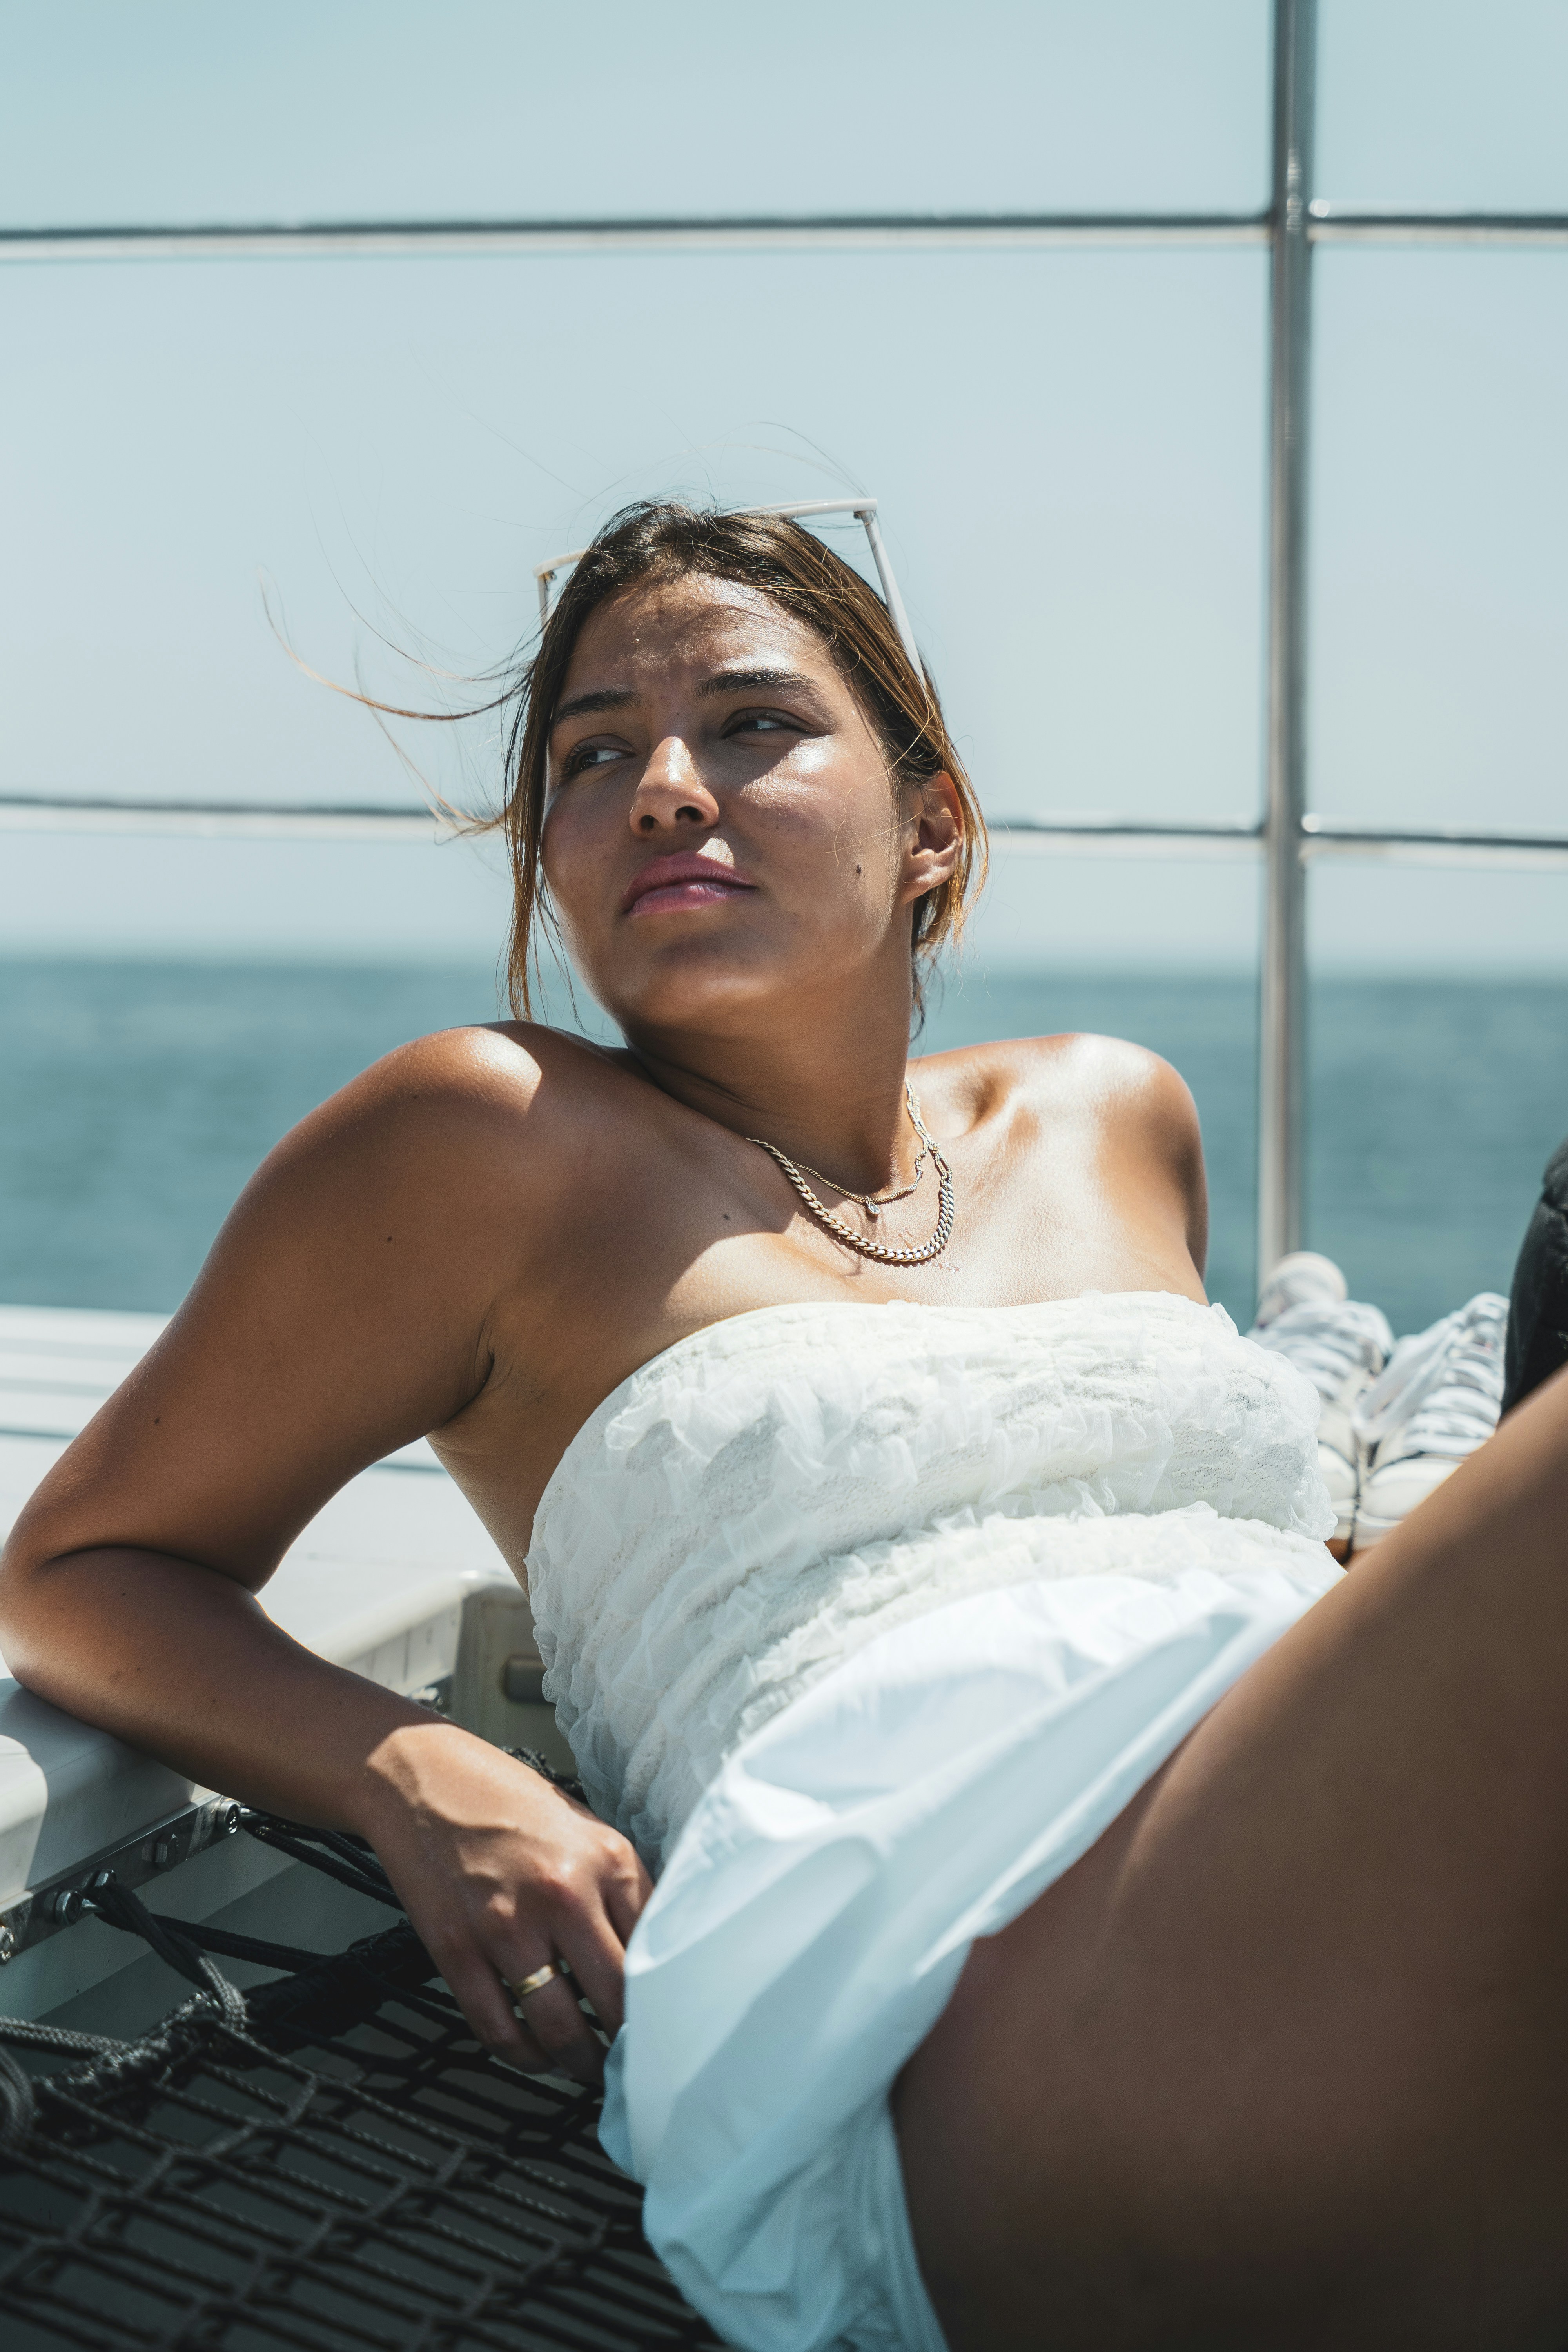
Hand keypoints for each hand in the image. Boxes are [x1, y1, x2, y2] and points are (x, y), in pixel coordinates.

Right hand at [353, 1722, 650, 2085]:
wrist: (421, 1779)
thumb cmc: (508, 1802)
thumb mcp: (585, 1829)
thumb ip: (620, 1887)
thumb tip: (653, 1954)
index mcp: (607, 1860)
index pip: (655, 1950)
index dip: (665, 1998)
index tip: (667, 2023)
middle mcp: (563, 1894)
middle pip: (615, 2000)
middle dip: (628, 2044)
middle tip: (635, 2062)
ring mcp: (506, 1926)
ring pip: (559, 2030)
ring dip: (580, 2063)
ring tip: (588, 2068)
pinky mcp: (457, 1951)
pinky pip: (499, 2031)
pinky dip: (523, 2057)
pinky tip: (536, 2055)